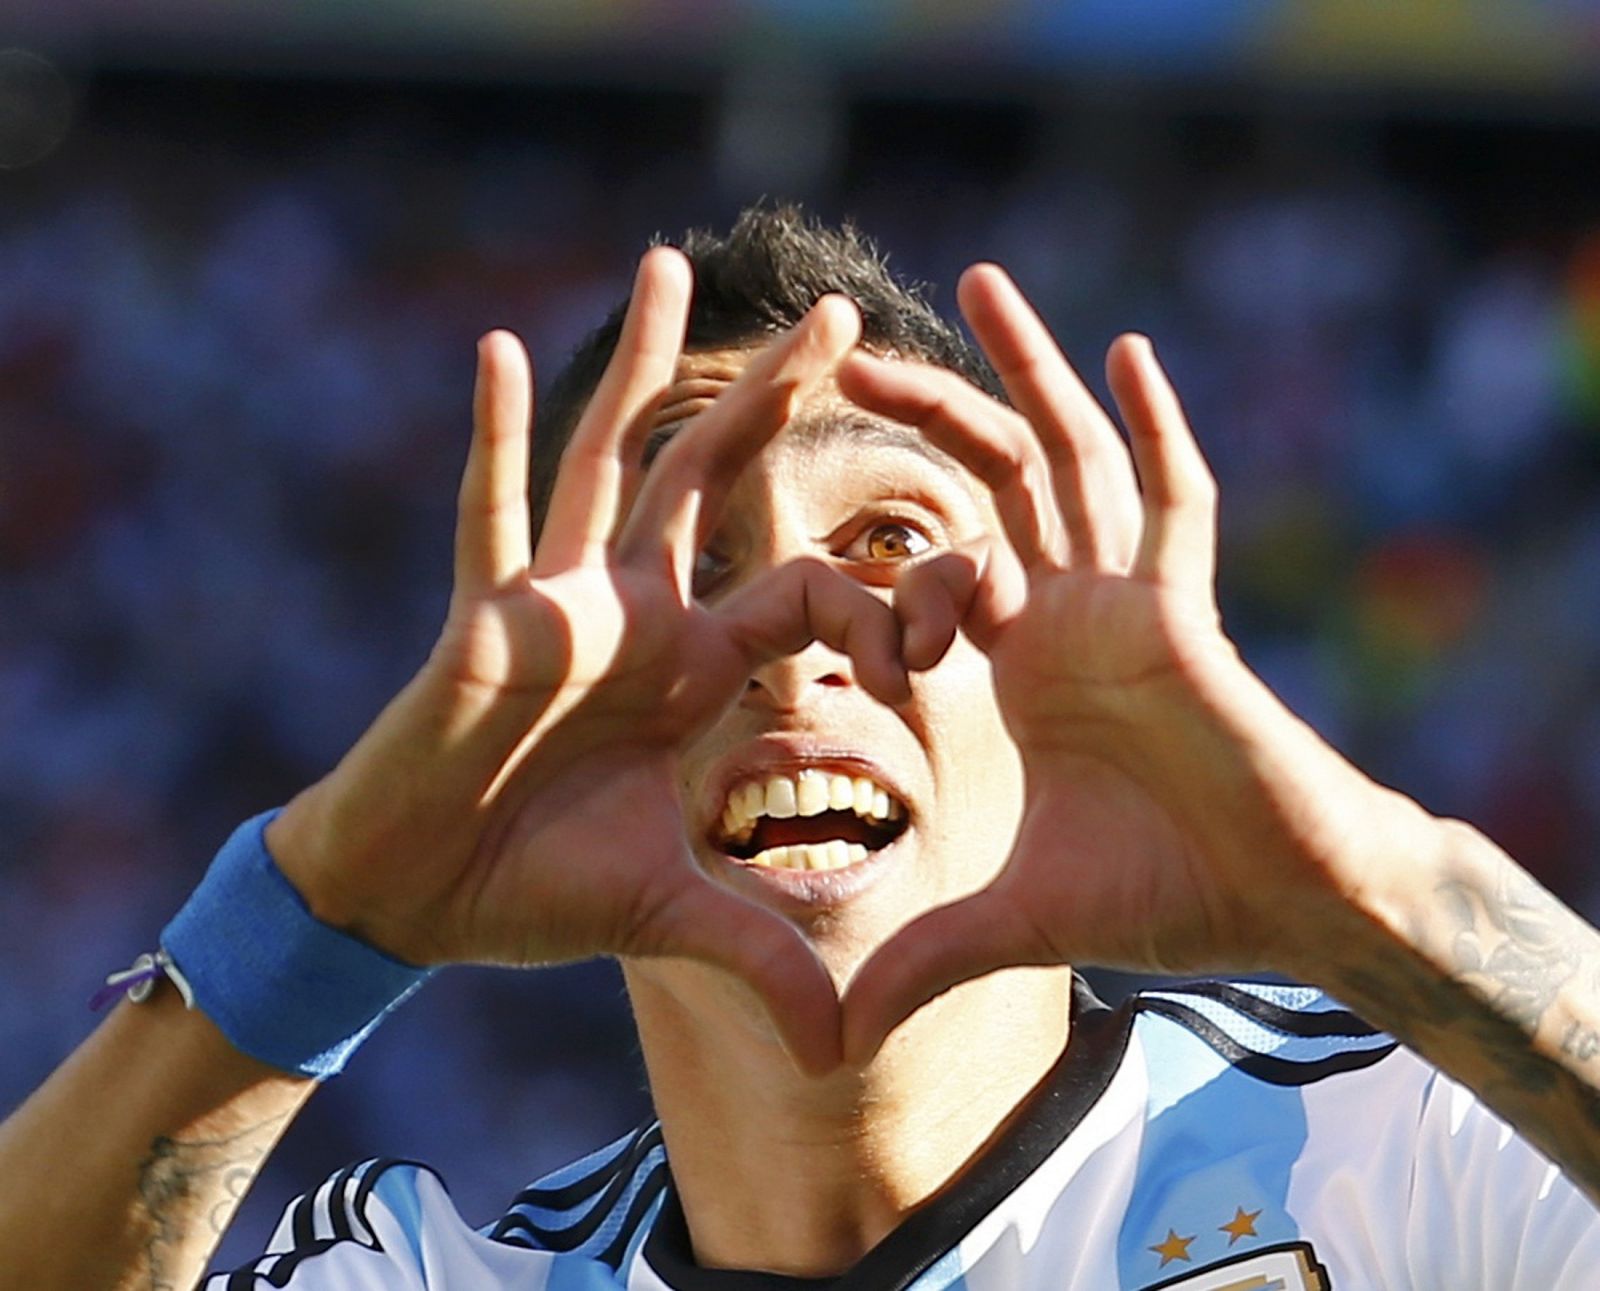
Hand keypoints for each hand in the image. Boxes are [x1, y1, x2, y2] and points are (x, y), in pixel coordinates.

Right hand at [268, 250, 899, 1072]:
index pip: (812, 594)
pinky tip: (503, 351)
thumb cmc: (538, 889)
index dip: (885, 596)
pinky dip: (494, 440)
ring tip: (676, 266)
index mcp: (699, 667)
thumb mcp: (672, 919)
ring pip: (613, 463)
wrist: (419, 897)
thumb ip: (761, 957)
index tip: (961, 589)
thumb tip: (845, 1052)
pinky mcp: (484, 618)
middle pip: (720, 485)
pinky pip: (491, 515)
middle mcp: (640, 615)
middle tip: (854, 319)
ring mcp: (561, 605)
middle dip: (782, 401)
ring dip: (645, 370)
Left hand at [839, 265, 1435, 1063]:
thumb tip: (834, 1044)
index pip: (924, 578)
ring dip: (1023, 371)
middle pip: (981, 484)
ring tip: (973, 283)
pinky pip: (1170, 501)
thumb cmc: (1160, 894)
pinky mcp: (1183, 606)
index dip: (869, 582)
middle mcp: (1062, 610)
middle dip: (920, 413)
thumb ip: (923, 956)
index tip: (809, 579)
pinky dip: (1153, 427)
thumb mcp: (1011, 920)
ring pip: (1064, 460)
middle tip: (835, 350)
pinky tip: (1125, 348)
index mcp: (1014, 661)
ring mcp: (1123, 597)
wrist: (1281, 899)